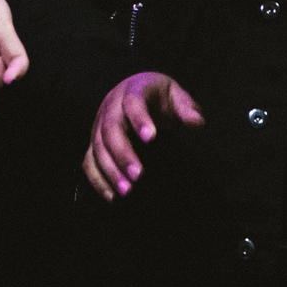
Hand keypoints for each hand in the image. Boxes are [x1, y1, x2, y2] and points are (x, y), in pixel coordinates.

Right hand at [83, 72, 204, 201]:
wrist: (135, 92)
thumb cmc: (158, 97)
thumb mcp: (175, 95)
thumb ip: (186, 108)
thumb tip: (197, 122)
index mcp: (133, 90)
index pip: (133, 102)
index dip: (140, 119)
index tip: (151, 138)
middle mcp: (112, 106)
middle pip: (111, 128)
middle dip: (123, 153)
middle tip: (138, 175)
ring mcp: (99, 124)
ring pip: (98, 147)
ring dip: (110, 170)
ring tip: (127, 191)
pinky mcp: (94, 141)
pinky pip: (89, 160)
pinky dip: (97, 179)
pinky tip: (111, 196)